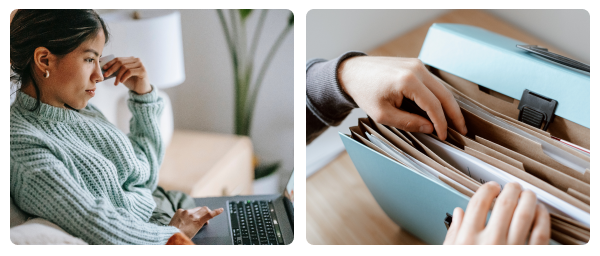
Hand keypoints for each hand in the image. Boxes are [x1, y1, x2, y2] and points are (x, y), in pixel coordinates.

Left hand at [102, 56, 151, 93]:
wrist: (141, 90)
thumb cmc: (132, 82)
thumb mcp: (122, 75)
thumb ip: (116, 71)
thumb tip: (105, 69)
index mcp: (131, 59)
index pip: (118, 59)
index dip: (110, 63)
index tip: (104, 68)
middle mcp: (136, 60)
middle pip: (121, 62)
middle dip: (112, 69)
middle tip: (106, 75)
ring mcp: (140, 65)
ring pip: (124, 67)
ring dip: (118, 76)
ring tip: (116, 82)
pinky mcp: (142, 70)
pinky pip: (130, 72)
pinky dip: (124, 77)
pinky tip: (122, 82)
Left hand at [168, 206, 223, 238]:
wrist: (171, 234)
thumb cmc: (183, 235)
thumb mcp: (195, 231)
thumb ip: (201, 223)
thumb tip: (205, 221)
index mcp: (197, 221)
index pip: (209, 214)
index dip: (216, 212)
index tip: (221, 209)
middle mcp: (192, 214)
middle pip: (204, 209)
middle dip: (207, 211)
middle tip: (206, 215)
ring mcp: (185, 211)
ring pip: (195, 209)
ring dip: (197, 213)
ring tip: (193, 220)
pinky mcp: (179, 210)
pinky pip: (186, 210)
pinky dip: (188, 213)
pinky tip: (184, 219)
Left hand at [338, 56, 466, 139]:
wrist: (353, 72)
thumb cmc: (365, 93)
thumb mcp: (383, 114)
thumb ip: (408, 122)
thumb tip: (430, 128)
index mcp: (408, 81)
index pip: (433, 105)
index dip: (441, 123)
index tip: (444, 136)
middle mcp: (417, 69)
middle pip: (444, 95)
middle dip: (455, 114)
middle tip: (463, 131)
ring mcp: (417, 64)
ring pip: (441, 88)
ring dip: (449, 105)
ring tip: (456, 123)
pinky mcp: (416, 65)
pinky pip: (433, 83)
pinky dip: (439, 97)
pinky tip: (442, 110)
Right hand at [443, 182, 550, 244]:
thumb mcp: (451, 252)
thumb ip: (454, 233)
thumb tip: (459, 213)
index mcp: (468, 239)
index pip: (479, 202)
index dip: (487, 189)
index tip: (492, 186)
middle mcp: (490, 242)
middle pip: (505, 204)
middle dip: (511, 190)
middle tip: (513, 186)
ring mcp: (512, 249)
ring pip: (525, 215)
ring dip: (528, 199)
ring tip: (528, 194)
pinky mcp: (529, 255)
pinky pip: (540, 233)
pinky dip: (542, 218)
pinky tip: (540, 212)